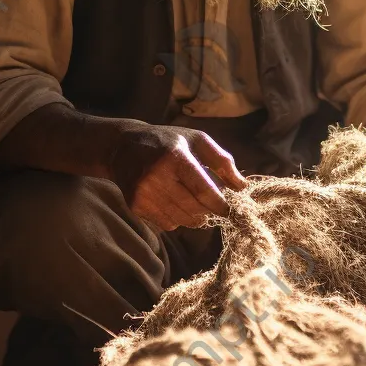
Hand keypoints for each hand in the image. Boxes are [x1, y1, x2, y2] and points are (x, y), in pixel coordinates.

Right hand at [106, 123, 246, 229]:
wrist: (123, 146)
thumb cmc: (168, 141)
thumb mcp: (198, 140)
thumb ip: (222, 162)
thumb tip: (243, 187)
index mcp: (176, 156)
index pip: (203, 190)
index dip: (220, 204)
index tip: (229, 209)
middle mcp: (157, 176)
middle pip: (194, 209)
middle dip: (208, 211)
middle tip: (210, 204)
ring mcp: (143, 193)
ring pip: (181, 221)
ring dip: (193, 216)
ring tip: (192, 201)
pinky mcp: (135, 205)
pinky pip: (166, 224)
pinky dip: (176, 219)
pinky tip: (173, 202)